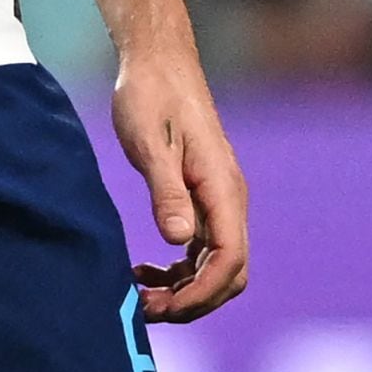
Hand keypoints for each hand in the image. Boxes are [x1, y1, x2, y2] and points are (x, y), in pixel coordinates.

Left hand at [112, 46, 247, 321]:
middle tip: (146, 309)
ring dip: (185, 288)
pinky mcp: (203, 196)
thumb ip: (166, 191)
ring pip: (216, 264)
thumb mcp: (151, 143)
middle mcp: (229, 199)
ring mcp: (219, 200)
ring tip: (142, 296)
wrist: (159, 62)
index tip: (163, 306)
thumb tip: (179, 241)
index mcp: (223, 189)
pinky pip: (202, 247)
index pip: (228, 260)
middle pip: (229, 273)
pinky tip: (146, 268)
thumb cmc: (151, 96)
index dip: (200, 293)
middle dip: (194, 300)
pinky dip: (180, 268)